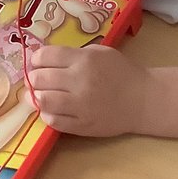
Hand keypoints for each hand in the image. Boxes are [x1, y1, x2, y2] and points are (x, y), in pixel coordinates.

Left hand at [28, 45, 149, 136]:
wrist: (142, 100)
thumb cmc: (121, 72)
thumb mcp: (99, 52)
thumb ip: (73, 54)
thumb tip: (43, 59)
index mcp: (83, 60)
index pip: (45, 56)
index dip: (36, 58)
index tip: (37, 62)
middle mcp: (79, 81)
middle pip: (39, 78)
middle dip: (34, 77)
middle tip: (38, 79)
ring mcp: (80, 105)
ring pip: (42, 100)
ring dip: (36, 96)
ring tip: (41, 94)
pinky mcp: (81, 125)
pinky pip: (53, 121)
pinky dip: (47, 114)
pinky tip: (52, 109)